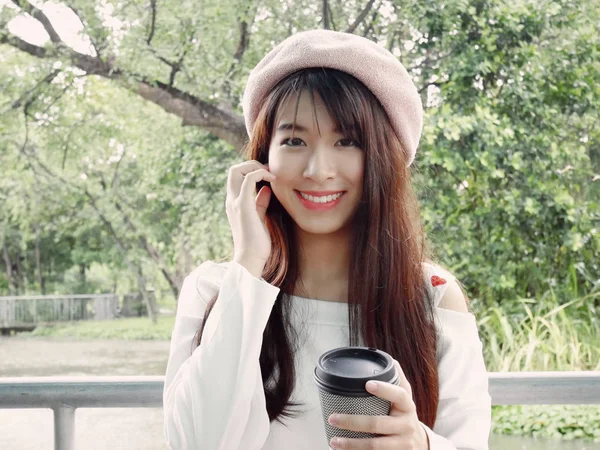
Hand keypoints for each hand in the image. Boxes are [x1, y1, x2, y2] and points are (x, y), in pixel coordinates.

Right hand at [225, 160, 275, 276]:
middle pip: (233, 170)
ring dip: (256, 166)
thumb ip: (260, 202)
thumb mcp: (259, 217)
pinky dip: (261, 173)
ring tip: (271, 174)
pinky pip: (249, 179)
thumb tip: (266, 189)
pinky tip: (273, 180)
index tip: (268, 175)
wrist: (251, 258)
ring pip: (237, 170)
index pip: (236, 177)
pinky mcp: (244, 205)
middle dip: (251, 164)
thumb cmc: (257, 241)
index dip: (251, 170)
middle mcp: (231, 200)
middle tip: (269, 171)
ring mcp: (235, 202)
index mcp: (234, 202)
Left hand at [327, 360, 428, 449]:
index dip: (384, 389)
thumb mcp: (406, 398)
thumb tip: (390, 360)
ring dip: (351, 444)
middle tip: (333, 418)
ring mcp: (401, 444)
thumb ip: (397, 380)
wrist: (420, 444)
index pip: (399, 395)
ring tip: (334, 440)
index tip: (367, 384)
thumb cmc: (405, 415)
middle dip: (353, 422)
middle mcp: (406, 425)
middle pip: (377, 424)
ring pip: (374, 446)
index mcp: (407, 406)